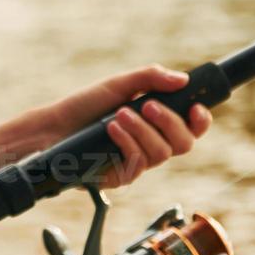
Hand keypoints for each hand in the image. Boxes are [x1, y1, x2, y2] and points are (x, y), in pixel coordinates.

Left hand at [41, 65, 211, 188]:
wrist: (53, 127)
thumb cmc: (85, 106)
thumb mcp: (119, 84)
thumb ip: (151, 78)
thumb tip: (183, 79)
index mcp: (158, 122)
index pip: (192, 127)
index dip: (201, 120)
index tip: (195, 108)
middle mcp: (152, 144)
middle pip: (185, 144)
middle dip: (170, 122)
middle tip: (148, 105)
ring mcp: (138, 162)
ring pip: (161, 153)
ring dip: (143, 130)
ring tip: (120, 114)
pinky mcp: (122, 176)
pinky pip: (138, 163)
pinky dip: (127, 142)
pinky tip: (111, 129)